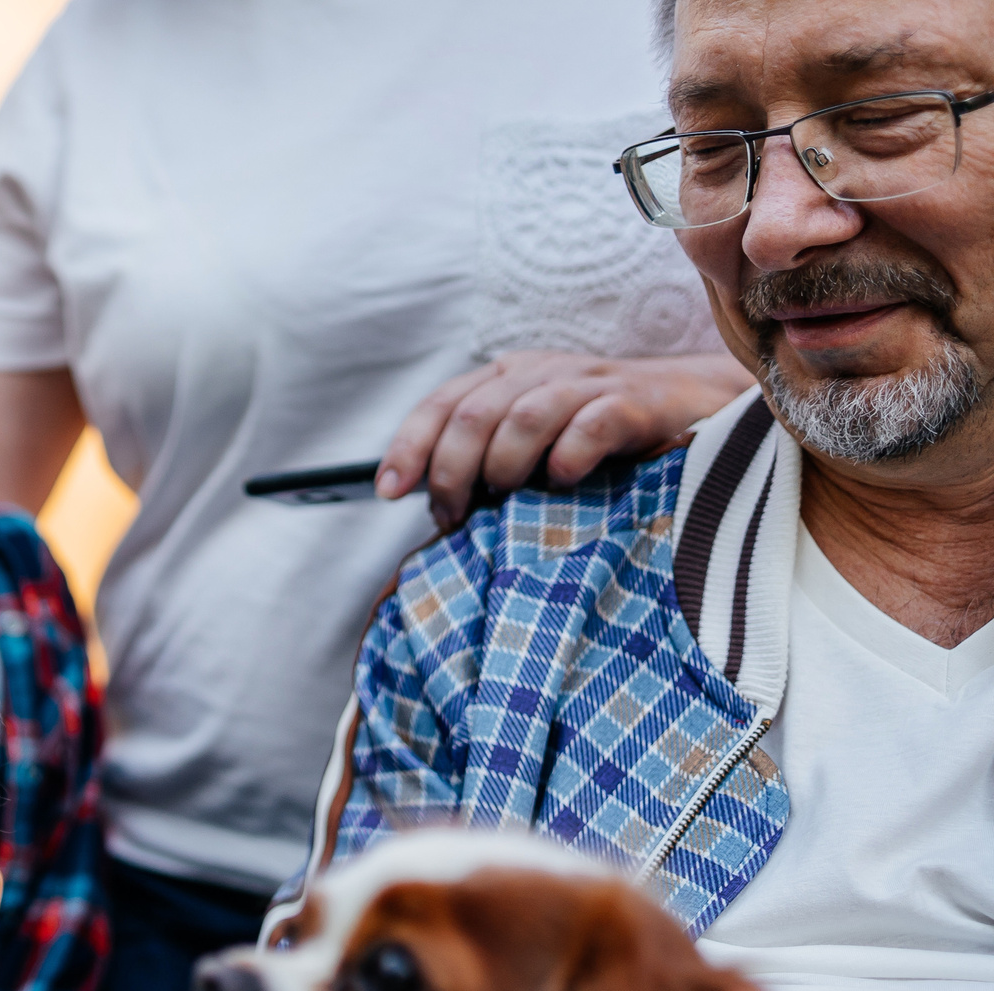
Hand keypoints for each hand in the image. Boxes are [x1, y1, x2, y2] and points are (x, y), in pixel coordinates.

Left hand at [376, 350, 752, 532]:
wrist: (701, 406)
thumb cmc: (607, 435)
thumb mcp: (539, 445)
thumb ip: (491, 464)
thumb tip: (437, 511)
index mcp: (510, 379)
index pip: (443, 404)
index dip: (409, 446)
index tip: (389, 492)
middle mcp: (543, 373)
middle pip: (474, 412)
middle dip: (451, 469)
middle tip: (455, 516)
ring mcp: (591, 384)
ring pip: (524, 413)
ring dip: (503, 463)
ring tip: (507, 496)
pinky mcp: (638, 404)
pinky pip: (592, 422)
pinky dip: (568, 455)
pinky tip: (564, 481)